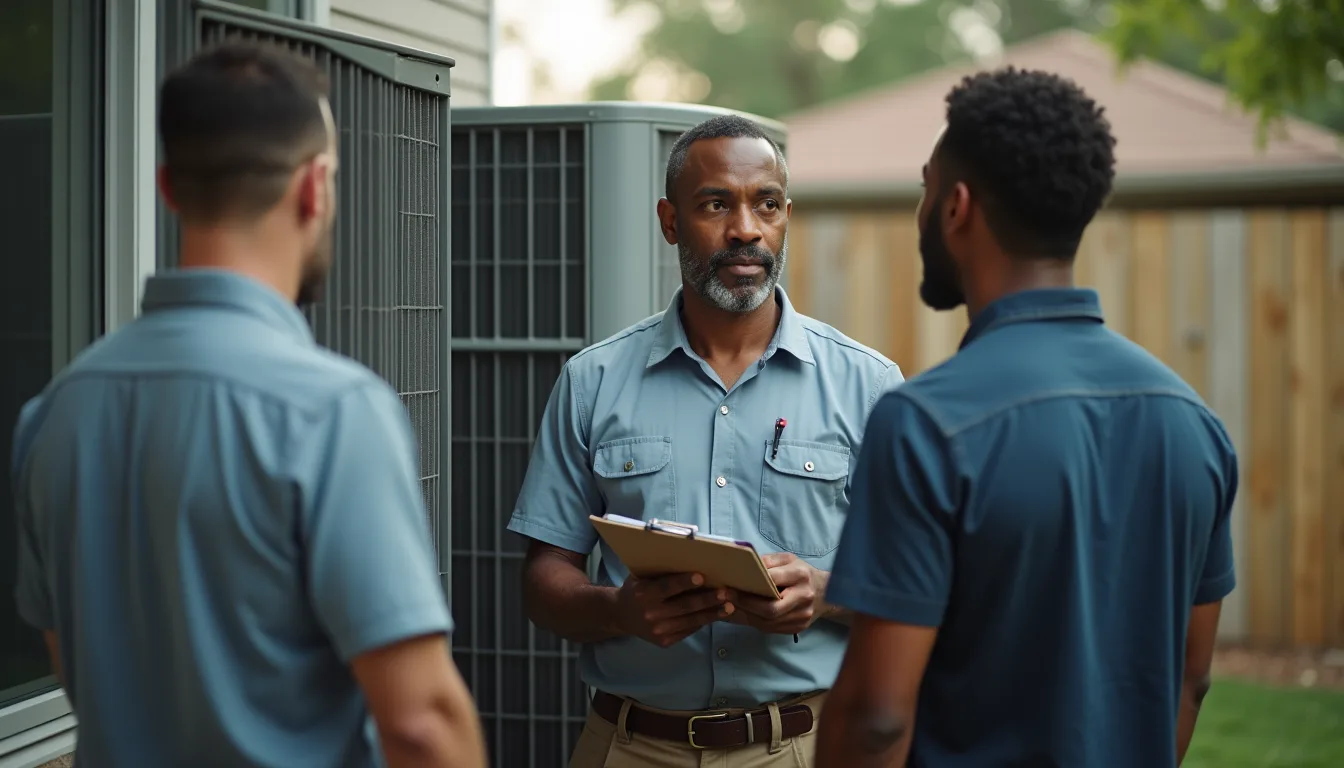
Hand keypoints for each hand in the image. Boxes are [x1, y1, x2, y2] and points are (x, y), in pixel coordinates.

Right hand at [615, 572, 735, 647]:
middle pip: (684, 606)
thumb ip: (662, 573)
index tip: (702, 577)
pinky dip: (703, 622)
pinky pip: (688, 630)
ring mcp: (658, 631)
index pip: (667, 588)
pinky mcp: (665, 642)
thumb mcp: (642, 577)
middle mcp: (650, 614)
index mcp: (643, 594)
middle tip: (726, 592)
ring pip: (691, 621)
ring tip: (730, 606)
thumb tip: (693, 561)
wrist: (621, 616)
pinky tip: (716, 615)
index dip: (684, 582)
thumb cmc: (637, 589)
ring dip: (712, 613)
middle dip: (707, 599)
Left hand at [728, 553, 828, 634]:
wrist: (826, 593)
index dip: (750, 585)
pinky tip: (745, 614)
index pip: (772, 581)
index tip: (730, 585)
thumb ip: (768, 562)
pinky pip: (771, 629)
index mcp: (800, 575)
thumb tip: (745, 567)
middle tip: (726, 598)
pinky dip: (755, 622)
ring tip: (731, 606)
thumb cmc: (802, 573)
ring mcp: (802, 616)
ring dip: (747, 615)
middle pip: (770, 609)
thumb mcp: (788, 560)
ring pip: (768, 622)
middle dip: (745, 605)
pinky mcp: (798, 627)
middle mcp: (803, 597)